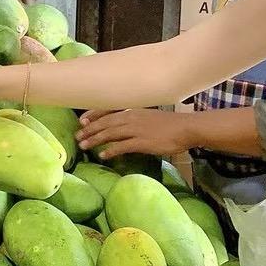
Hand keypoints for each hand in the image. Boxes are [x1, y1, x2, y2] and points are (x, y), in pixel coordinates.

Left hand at [76, 108, 193, 159]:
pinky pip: (122, 146)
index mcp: (134, 110)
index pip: (108, 111)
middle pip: (105, 122)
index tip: (82, 121)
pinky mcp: (142, 142)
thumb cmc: (171, 124)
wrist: (186, 128)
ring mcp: (136, 129)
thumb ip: (137, 120)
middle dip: (90, 129)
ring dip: (95, 139)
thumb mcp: (150, 117)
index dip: (93, 115)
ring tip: (84, 146)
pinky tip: (102, 155)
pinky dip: (111, 150)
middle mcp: (132, 118)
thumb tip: (127, 127)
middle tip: (78, 136)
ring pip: (110, 133)